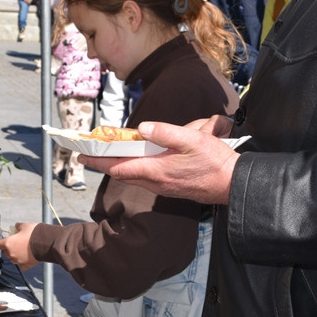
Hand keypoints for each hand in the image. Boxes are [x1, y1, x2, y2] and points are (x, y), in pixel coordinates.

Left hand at [0, 222, 37, 269]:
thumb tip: (17, 225)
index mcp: (8, 243)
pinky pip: (21, 266)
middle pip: (6, 252)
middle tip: (15, 244)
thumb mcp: (25, 226)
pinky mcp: (26, 265)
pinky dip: (22, 263)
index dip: (2, 242)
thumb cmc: (34, 234)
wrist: (46, 243)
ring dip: (15, 256)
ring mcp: (18, 260)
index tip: (6, 240)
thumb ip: (19, 226)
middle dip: (9, 249)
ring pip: (13, 259)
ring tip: (22, 251)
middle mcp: (11, 253)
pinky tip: (26, 258)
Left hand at [78, 117, 238, 204]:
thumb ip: (166, 132)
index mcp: (157, 170)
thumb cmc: (216, 162)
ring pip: (134, 177)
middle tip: (91, 152)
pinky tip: (138, 160)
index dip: (99, 161)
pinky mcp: (171, 188)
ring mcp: (163, 188)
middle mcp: (156, 183)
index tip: (82, 156)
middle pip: (123, 173)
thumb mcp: (193, 139)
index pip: (120, 166)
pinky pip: (146, 179)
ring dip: (120, 166)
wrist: (234, 185)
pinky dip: (136, 169)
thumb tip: (143, 128)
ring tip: (110, 154)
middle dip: (105, 163)